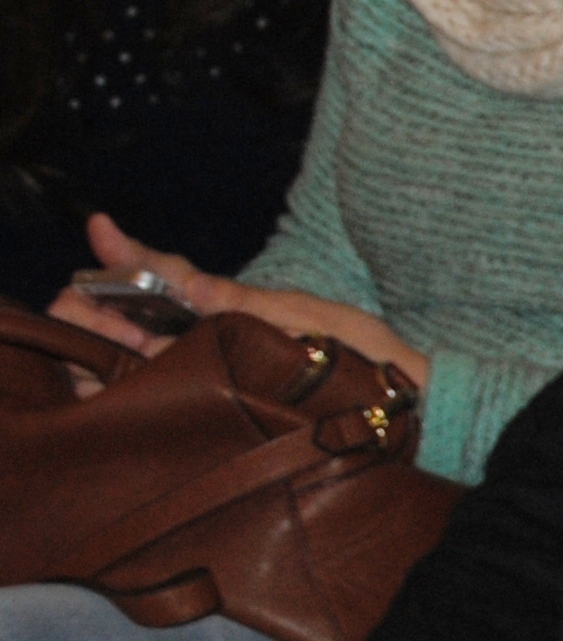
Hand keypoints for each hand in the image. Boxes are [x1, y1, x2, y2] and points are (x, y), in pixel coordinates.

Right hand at [81, 215, 431, 389]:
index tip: (102, 228)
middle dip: (104, 302)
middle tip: (75, 296)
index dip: (134, 256)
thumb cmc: (370, 361)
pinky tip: (122, 379)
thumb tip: (186, 285)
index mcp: (239, 310)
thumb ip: (247, 304)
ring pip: (151, 353)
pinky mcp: (235, 408)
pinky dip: (147, 382)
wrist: (410, 412)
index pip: (174, 277)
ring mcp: (227, 373)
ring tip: (82, 331)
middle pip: (146, 316)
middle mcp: (223, 340)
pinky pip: (180, 389)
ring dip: (113, 341)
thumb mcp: (314, 321)